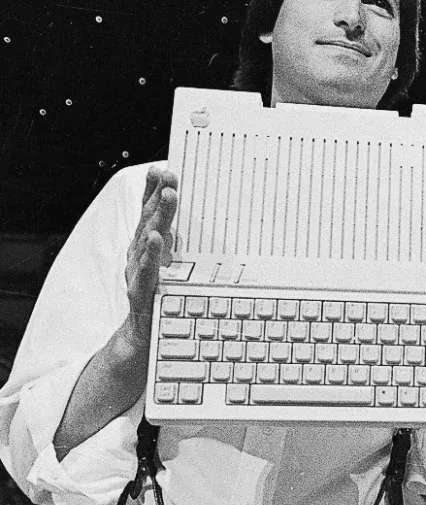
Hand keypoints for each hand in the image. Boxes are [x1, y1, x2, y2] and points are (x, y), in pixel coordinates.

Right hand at [121, 165, 178, 356]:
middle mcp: (139, 254)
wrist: (144, 337)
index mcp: (148, 245)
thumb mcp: (174, 265)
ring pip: (147, 240)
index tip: (162, 168)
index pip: (149, 212)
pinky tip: (156, 240)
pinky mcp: (141, 292)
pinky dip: (151, 254)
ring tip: (168, 197)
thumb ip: (183, 244)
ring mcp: (138, 272)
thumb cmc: (161, 296)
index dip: (153, 189)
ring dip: (158, 217)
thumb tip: (207, 222)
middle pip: (149, 220)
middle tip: (171, 175)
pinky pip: (147, 271)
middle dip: (159, 195)